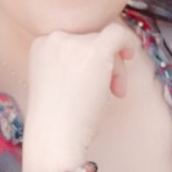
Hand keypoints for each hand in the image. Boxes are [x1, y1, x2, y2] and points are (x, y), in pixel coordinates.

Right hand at [24, 22, 136, 166]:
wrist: (54, 138)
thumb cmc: (56, 121)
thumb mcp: (55, 84)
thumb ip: (69, 67)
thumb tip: (97, 59)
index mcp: (40, 45)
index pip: (73, 41)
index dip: (86, 61)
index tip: (91, 85)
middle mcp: (53, 38)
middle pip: (90, 39)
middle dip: (104, 64)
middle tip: (111, 91)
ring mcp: (73, 43)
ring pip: (104, 40)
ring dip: (114, 65)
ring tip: (115, 93)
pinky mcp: (95, 50)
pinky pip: (118, 33)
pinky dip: (128, 42)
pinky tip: (131, 54)